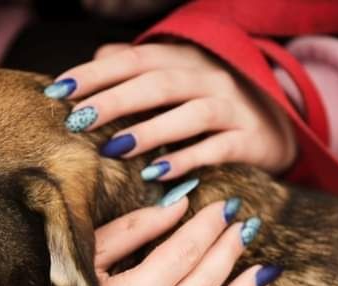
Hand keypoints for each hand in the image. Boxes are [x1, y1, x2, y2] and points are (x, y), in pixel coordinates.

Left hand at [52, 43, 296, 177]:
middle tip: (79, 120)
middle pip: (158, 83)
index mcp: (184, 60)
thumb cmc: (209, 107)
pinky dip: (187, 159)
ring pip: (190, 113)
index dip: (95, 74)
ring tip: (114, 149)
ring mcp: (233, 108)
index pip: (134, 59)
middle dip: (115, 100)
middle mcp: (209, 78)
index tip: (59, 92)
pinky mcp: (250, 140)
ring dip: (149, 130)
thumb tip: (93, 62)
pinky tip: (158, 174)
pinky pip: (217, 148)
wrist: (278, 127)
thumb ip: (137, 71)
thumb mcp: (175, 82)